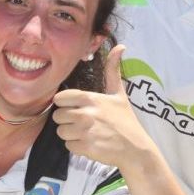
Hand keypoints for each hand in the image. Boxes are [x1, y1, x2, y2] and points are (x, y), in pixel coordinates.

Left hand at [52, 46, 151, 169]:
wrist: (135, 149)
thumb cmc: (125, 120)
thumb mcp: (119, 94)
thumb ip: (113, 70)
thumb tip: (121, 46)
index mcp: (90, 99)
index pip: (59, 99)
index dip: (65, 104)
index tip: (74, 107)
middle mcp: (85, 114)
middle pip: (58, 116)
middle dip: (68, 120)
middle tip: (83, 122)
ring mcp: (85, 132)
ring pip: (61, 132)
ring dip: (71, 134)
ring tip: (86, 133)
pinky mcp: (85, 148)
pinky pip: (68, 146)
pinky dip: (77, 146)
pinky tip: (89, 143)